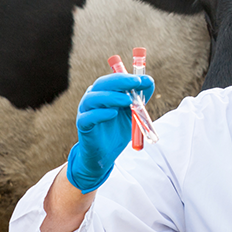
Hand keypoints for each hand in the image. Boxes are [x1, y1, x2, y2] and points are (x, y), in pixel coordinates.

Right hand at [65, 73, 154, 192]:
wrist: (105, 154)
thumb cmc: (117, 130)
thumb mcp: (133, 113)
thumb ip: (140, 98)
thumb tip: (149, 81)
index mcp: (104, 93)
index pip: (113, 79)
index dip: (127, 77)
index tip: (143, 79)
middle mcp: (93, 98)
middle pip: (102, 84)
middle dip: (120, 81)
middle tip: (136, 83)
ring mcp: (85, 111)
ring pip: (93, 98)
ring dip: (112, 97)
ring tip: (128, 101)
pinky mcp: (83, 126)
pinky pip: (88, 117)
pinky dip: (100, 114)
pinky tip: (113, 114)